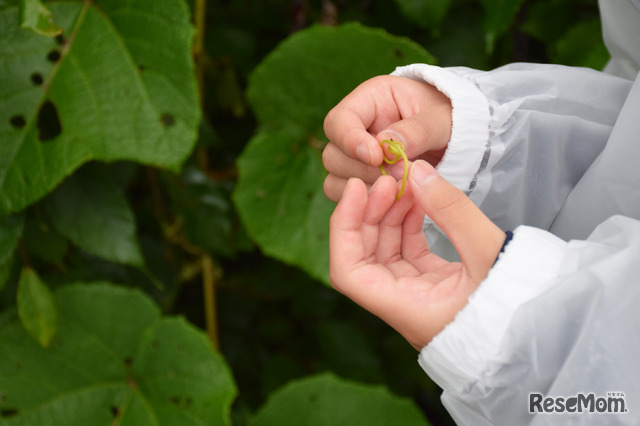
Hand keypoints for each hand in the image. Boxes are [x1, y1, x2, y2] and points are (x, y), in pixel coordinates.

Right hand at [323, 75, 451, 201]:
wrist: (463, 139)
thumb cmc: (453, 118)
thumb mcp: (442, 119)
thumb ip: (418, 130)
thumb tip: (386, 145)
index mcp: (370, 100)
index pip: (339, 120)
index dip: (350, 140)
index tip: (377, 157)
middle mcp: (356, 129)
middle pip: (333, 154)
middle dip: (364, 170)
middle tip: (400, 175)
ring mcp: (356, 158)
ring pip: (336, 179)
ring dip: (367, 188)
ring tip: (403, 187)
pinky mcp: (362, 182)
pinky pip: (350, 198)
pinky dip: (369, 203)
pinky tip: (397, 200)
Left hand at [329, 160, 504, 348]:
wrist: (549, 329)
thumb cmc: (521, 301)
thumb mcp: (489, 251)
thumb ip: (452, 209)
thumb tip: (418, 171)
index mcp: (407, 309)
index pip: (349, 273)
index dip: (343, 228)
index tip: (357, 189)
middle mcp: (404, 306)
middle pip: (363, 256)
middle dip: (368, 213)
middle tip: (389, 179)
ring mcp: (416, 296)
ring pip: (385, 251)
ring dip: (389, 215)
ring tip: (408, 183)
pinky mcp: (432, 286)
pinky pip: (407, 252)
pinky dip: (407, 225)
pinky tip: (418, 200)